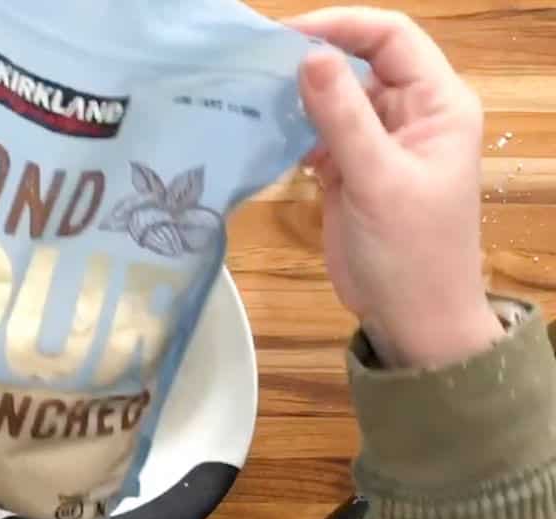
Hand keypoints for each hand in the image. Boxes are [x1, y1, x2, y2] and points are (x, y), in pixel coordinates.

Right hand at [290, 8, 503, 366]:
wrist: (413, 319)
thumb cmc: (410, 252)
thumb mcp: (377, 180)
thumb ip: (342, 117)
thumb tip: (308, 56)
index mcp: (438, 104)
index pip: (391, 38)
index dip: (342, 27)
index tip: (286, 36)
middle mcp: (411, 114)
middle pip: (360, 63)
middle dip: (312, 60)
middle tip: (255, 66)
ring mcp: (379, 144)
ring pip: (334, 99)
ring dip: (297, 98)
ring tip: (250, 97)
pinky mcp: (351, 172)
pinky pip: (319, 135)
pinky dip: (292, 132)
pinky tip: (263, 135)